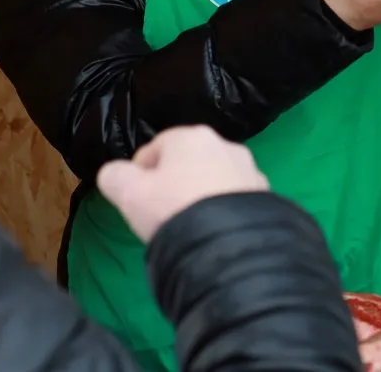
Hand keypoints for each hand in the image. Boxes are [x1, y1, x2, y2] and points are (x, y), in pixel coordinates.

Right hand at [96, 125, 270, 242]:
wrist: (229, 244)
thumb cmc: (173, 208)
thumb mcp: (128, 193)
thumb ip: (114, 176)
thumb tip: (114, 173)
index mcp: (190, 136)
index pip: (156, 148)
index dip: (141, 174)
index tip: (137, 200)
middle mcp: (224, 145)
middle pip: (188, 163)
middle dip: (174, 184)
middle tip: (163, 214)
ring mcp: (249, 171)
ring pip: (214, 181)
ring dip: (201, 197)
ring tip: (191, 226)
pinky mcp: (266, 197)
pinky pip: (235, 201)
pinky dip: (224, 211)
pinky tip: (214, 232)